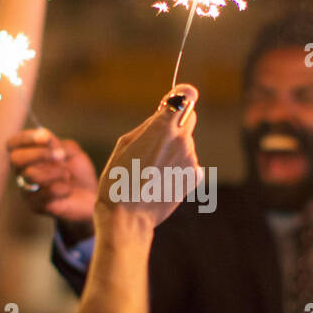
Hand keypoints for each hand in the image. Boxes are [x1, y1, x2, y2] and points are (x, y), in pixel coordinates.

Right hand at [7, 128, 98, 228]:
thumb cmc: (78, 173)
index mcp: (28, 156)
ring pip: (31, 175)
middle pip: (15, 159)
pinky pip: (47, 192)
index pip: (13, 144)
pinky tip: (68, 190)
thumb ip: (57, 144)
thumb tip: (44, 137)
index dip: (26, 138)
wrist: (90, 197)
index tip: (45, 137)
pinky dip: (62, 188)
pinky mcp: (35, 206)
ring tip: (67, 175)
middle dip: (38, 153)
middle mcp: (22, 173)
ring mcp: (27, 190)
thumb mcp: (71, 152)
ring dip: (55, 172)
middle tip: (60, 156)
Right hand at [95, 85, 201, 229]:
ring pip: (186, 143)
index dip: (183, 95)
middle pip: (189, 118)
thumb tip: (164, 116)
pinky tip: (161, 180)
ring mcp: (191, 160)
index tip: (178, 98)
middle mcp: (182, 140)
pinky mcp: (194, 177)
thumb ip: (149, 126)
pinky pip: (189, 163)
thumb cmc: (118, 179)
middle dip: (176, 123)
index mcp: (163, 127)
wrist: (127, 217)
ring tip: (152, 169)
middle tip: (156, 140)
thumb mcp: (124, 143)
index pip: (187, 97)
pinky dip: (179, 167)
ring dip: (174, 149)